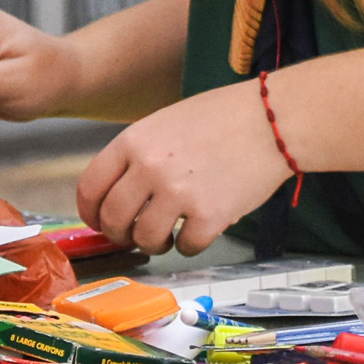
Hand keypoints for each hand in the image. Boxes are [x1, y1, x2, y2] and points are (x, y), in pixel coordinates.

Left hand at [76, 82, 286, 255]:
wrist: (273, 120)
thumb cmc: (225, 117)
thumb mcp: (166, 122)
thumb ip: (138, 153)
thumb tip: (118, 191)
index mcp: (135, 140)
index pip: (91, 186)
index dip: (90, 211)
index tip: (99, 220)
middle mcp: (151, 167)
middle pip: (113, 218)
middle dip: (119, 233)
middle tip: (132, 234)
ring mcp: (179, 193)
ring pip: (145, 239)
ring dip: (154, 243)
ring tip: (168, 234)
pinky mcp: (209, 215)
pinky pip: (186, 247)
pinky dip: (190, 245)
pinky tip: (199, 229)